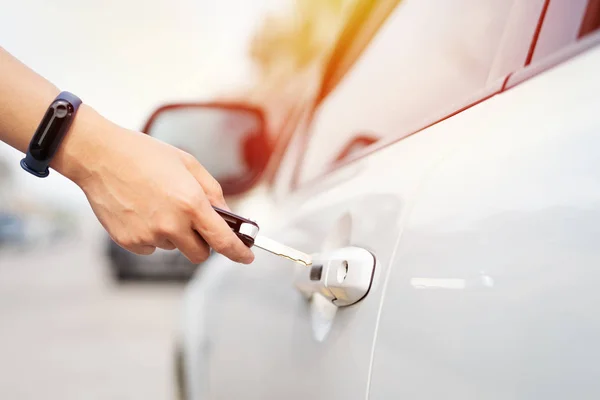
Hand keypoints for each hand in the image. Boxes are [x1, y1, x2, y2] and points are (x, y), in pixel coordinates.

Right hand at [54, 106, 254, 263]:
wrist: (99, 156)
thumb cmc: (145, 155)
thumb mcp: (188, 163)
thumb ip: (212, 192)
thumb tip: (226, 215)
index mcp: (191, 203)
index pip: (223, 240)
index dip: (238, 252)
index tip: (246, 257)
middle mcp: (171, 224)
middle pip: (199, 254)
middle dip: (202, 243)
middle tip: (194, 223)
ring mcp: (149, 236)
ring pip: (174, 247)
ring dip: (174, 234)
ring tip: (157, 204)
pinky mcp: (129, 242)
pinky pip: (151, 247)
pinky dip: (152, 236)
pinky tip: (141, 211)